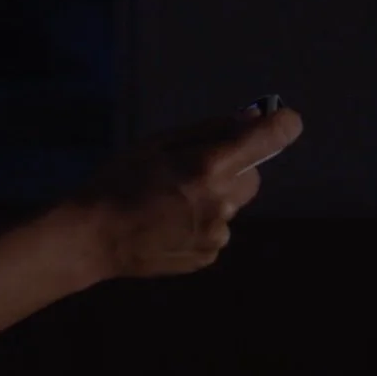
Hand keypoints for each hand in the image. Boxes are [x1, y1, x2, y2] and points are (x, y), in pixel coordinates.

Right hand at [73, 105, 302, 279]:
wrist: (94, 237)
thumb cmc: (119, 181)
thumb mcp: (156, 143)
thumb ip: (207, 131)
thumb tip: (250, 119)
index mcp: (208, 167)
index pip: (269, 139)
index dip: (281, 125)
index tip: (282, 120)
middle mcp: (221, 202)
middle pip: (251, 177)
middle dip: (232, 169)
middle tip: (192, 171)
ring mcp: (218, 234)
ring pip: (232, 206)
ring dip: (213, 199)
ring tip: (170, 203)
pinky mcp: (209, 256)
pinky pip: (216, 230)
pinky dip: (201, 223)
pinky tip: (168, 224)